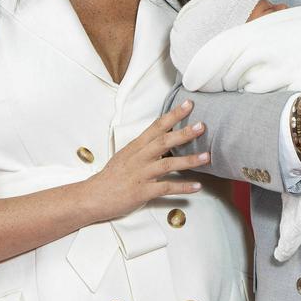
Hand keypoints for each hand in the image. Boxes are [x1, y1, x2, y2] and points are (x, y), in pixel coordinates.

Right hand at [85, 100, 207, 221]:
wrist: (93, 196)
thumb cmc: (111, 176)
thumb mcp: (126, 155)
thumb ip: (144, 147)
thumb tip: (164, 138)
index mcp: (136, 146)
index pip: (156, 126)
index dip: (173, 115)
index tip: (188, 104)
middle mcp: (139, 158)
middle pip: (163, 142)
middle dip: (184, 133)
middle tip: (201, 126)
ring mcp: (141, 174)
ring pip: (168, 164)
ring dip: (189, 160)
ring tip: (206, 157)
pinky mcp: (142, 192)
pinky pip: (166, 188)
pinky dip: (183, 187)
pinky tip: (197, 186)